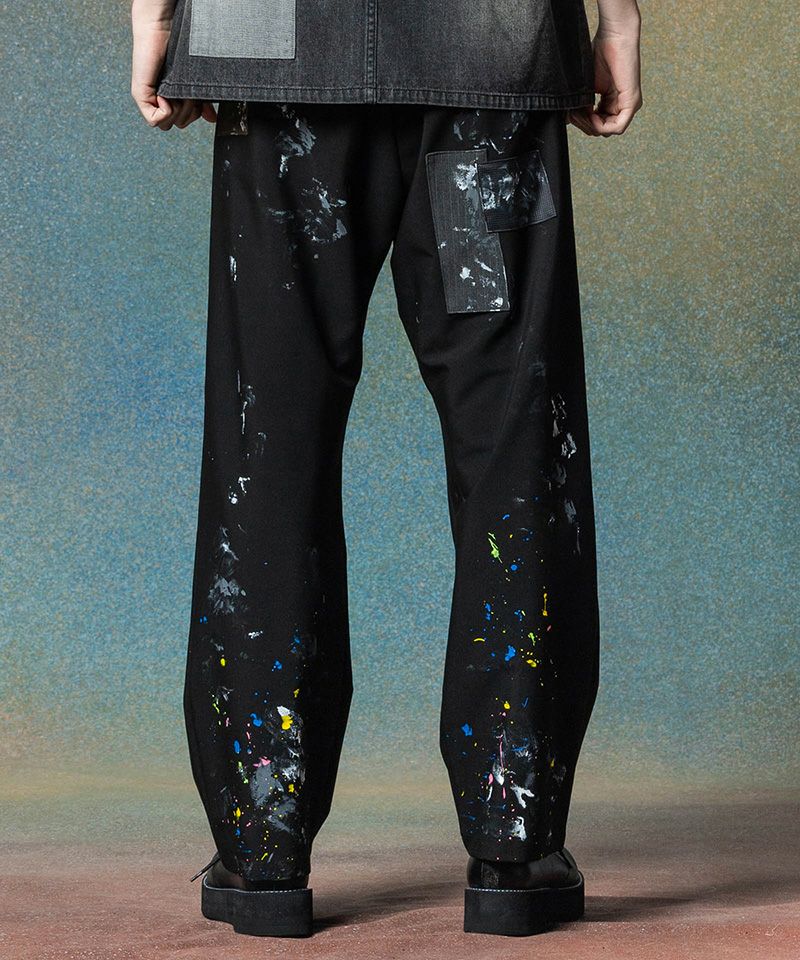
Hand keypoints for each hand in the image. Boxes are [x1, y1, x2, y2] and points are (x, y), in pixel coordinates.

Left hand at [130, 0, 216, 129]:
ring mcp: (148, 98)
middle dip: (189, 113)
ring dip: (179, 110)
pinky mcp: (140, 94)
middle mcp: (158, 99)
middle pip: (177, 125)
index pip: (182, 122)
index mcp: (171, 97)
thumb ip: (202, 102)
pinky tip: (166, 95)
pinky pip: (154, 121)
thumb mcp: (195, 81)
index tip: (197, 98)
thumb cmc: (179, 49)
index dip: (194, 115)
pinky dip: (165, 111)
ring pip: (167, 124)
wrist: (163, 26)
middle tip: (188, 93)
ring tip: (178, 91)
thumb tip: (211, 119)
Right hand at [568, 3, 641, 136]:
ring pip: (608, 131)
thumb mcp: (586, 87)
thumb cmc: (600, 53)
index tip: (572, 112)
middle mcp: (621, 105)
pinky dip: (602, 125)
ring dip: (591, 125)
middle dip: (585, 125)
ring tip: (583, 112)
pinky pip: (618, 127)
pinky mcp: (632, 103)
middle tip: (575, 113)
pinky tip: (592, 115)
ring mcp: (628, 105)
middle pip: (601, 130)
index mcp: (611, 102)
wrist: (614, 36)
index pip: (597, 125)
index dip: (582, 123)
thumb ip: (581, 105)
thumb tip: (570, 120)